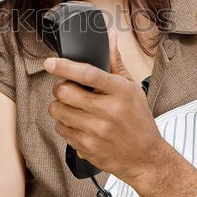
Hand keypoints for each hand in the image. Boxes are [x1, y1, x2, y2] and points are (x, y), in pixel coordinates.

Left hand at [44, 30, 163, 184]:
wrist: (146, 159)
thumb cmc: (139, 121)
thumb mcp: (132, 89)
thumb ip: (116, 63)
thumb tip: (110, 37)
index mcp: (120, 92)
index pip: (87, 74)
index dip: (65, 66)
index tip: (50, 62)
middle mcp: (108, 111)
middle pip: (65, 92)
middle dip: (60, 88)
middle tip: (67, 89)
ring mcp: (96, 131)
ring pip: (58, 111)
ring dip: (59, 106)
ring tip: (72, 107)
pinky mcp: (86, 147)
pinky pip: (61, 129)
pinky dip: (64, 124)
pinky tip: (78, 124)